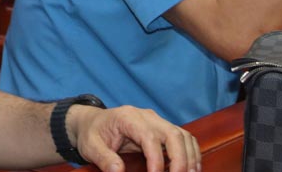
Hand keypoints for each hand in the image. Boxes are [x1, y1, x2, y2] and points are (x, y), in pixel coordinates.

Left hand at [68, 105, 200, 171]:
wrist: (93, 122)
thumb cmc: (92, 134)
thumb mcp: (90, 146)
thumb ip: (104, 158)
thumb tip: (119, 171)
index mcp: (128, 118)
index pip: (149, 137)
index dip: (156, 159)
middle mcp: (146, 116)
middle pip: (172, 133)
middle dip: (180, 159)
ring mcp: (156, 121)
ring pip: (182, 135)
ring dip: (190, 157)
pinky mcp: (162, 129)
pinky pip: (183, 138)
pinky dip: (190, 153)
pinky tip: (190, 169)